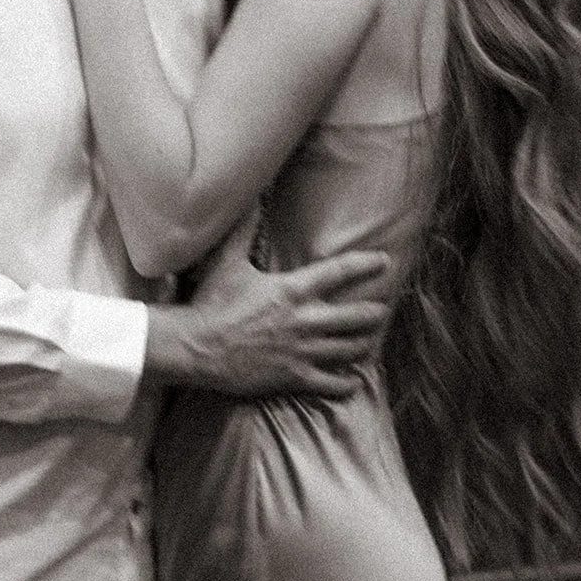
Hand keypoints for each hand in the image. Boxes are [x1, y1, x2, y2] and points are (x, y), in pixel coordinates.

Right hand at [146, 217, 389, 400]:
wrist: (195, 347)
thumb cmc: (211, 302)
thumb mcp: (228, 261)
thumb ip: (244, 229)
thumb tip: (252, 197)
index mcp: (292, 290)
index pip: (340, 272)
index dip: (366, 265)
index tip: (384, 261)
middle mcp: (304, 320)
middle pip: (355, 316)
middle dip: (374, 312)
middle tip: (383, 310)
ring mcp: (301, 351)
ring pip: (348, 349)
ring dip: (364, 343)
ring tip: (371, 340)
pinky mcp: (293, 377)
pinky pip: (329, 383)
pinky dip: (345, 383)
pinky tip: (352, 381)